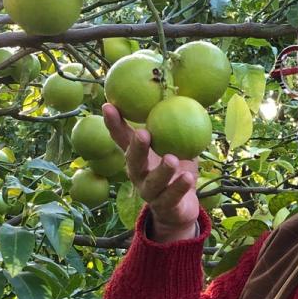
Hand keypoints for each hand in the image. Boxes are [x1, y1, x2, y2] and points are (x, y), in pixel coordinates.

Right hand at [102, 102, 199, 240]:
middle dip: (136, 147)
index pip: (122, 139)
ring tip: (172, 159)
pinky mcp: (165, 207)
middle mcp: (138, 174)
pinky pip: (171, 197)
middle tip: (143, 134)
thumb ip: (175, 124)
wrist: (179, 210)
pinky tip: (188, 177)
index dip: (114, 124)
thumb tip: (186, 88)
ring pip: (152, 183)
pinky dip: (179, 187)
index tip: (108, 104)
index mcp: (137, 157)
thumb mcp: (175, 145)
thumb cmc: (176, 170)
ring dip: (161, 171)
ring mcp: (150, 193)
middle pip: (132, 162)